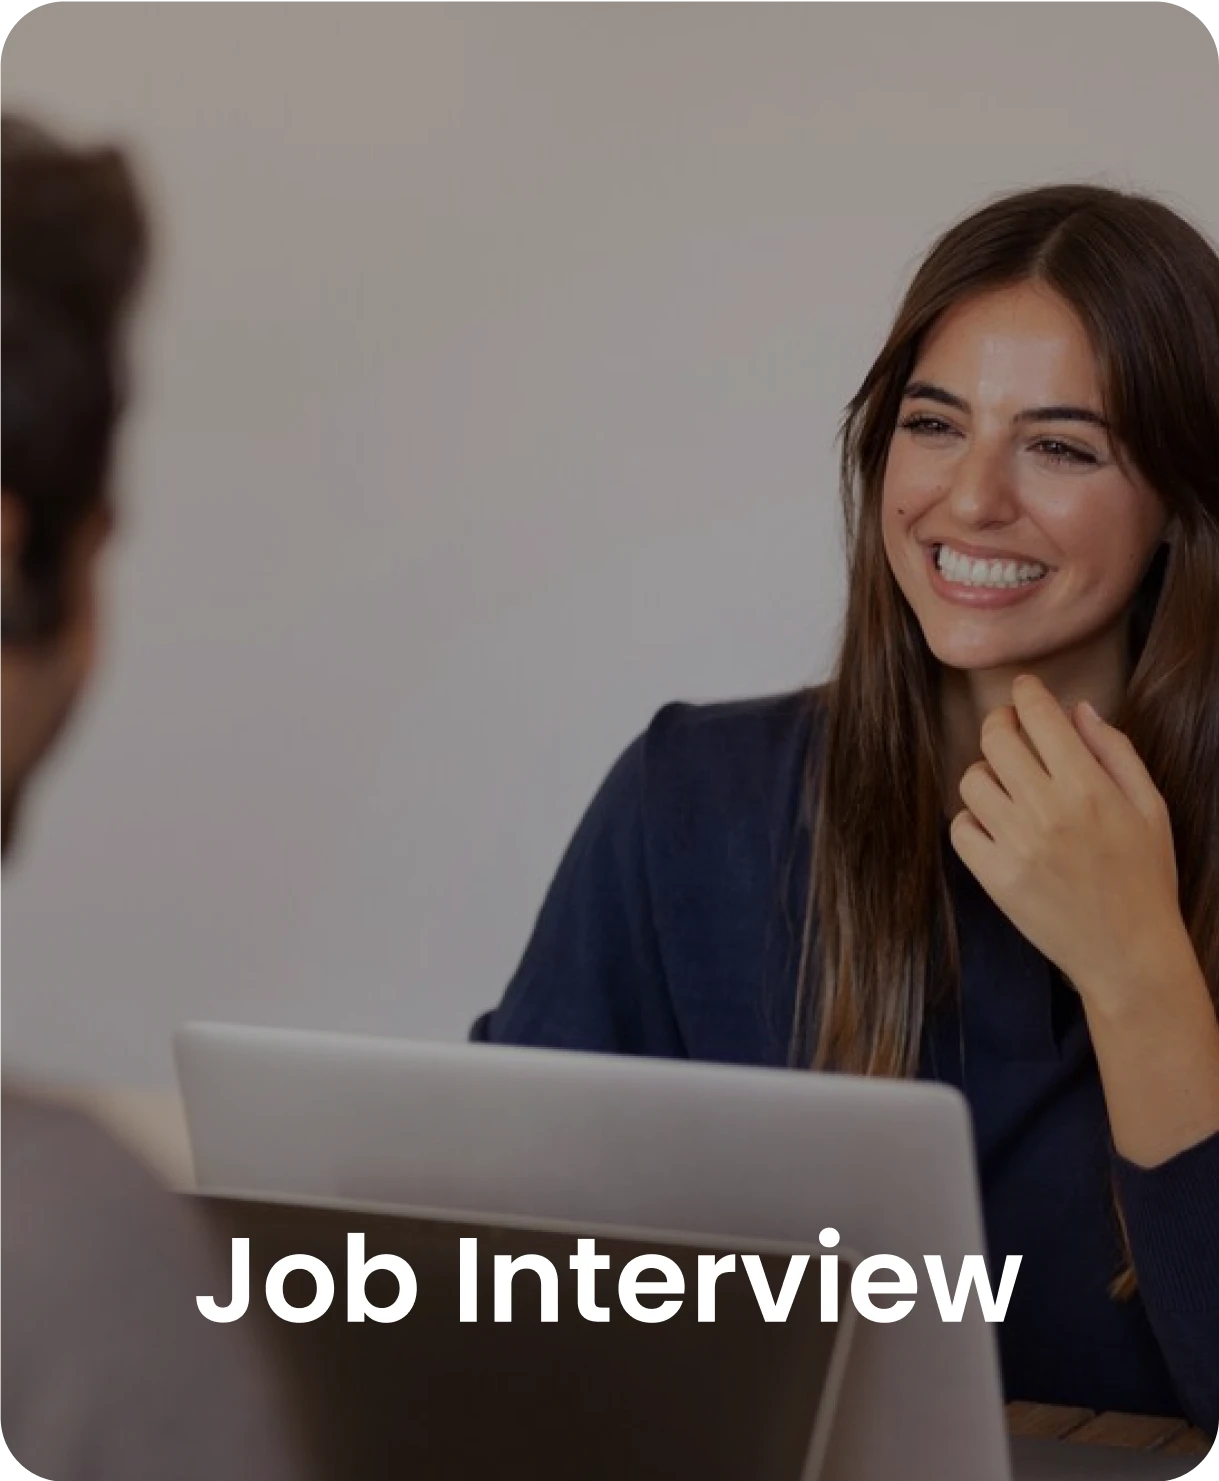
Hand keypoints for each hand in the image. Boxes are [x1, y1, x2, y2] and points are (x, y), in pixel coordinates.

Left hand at [949, 673, 1186, 1010]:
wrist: (1129, 953)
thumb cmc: (1146, 877)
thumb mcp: (1150, 807)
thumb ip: (1115, 751)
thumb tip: (1079, 709)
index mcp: (1088, 787)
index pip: (1040, 717)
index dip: (1027, 693)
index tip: (1024, 689)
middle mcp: (1046, 810)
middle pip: (997, 740)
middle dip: (1001, 723)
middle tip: (1010, 728)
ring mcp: (1015, 844)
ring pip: (972, 780)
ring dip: (986, 773)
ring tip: (1006, 783)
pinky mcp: (993, 877)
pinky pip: (960, 828)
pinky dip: (972, 819)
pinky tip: (995, 824)